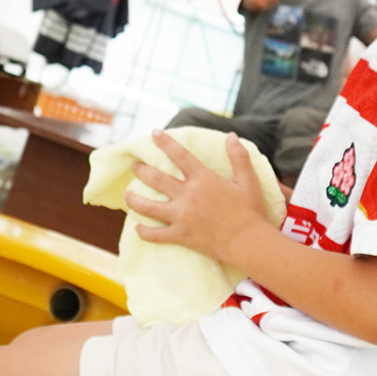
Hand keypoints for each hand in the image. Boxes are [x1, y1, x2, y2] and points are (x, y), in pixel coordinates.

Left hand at [125, 131, 271, 263]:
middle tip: (134, 166)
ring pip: (148, 207)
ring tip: (127, 195)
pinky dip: (144, 232)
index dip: (166, 143)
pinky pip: (155, 234)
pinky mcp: (180, 235)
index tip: (154, 134)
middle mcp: (188, 195)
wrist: (247, 242)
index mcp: (203, 179)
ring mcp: (181, 216)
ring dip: (134, 200)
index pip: (180, 156)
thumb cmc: (250, 211)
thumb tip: (231, 135)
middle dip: (141, 170)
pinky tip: (137, 229)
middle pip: (156, 179)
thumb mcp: (248, 180)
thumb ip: (238, 157)